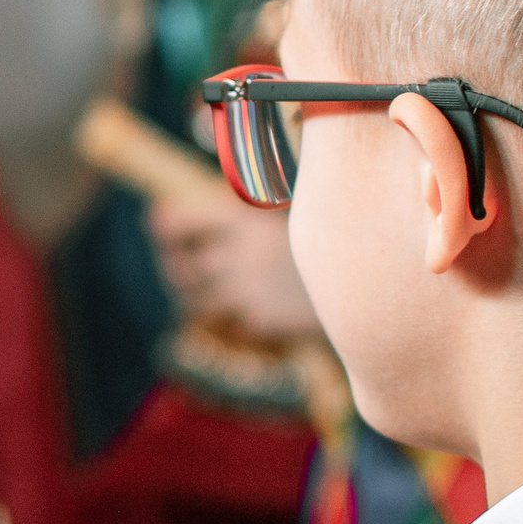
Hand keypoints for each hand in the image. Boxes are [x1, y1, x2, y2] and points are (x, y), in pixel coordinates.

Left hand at [149, 188, 319, 338]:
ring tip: (205, 288)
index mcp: (240, 221)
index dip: (165, 228)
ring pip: (193, 300)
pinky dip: (226, 315)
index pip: (177, 224)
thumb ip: (241, 210)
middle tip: (178, 264)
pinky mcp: (259, 320)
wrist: (361, 279)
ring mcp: (246, 291)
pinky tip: (243, 305)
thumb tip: (196, 203)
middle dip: (173, 266)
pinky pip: (224, 320)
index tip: (161, 227)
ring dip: (193, 295)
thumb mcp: (279, 212)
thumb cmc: (317, 240)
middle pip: (178, 267)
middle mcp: (237, 256)